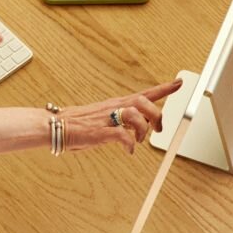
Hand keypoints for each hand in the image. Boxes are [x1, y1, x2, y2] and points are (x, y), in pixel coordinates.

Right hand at [59, 80, 183, 153]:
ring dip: (142, 130)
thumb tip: (134, 129)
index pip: (144, 93)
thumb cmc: (76, 124)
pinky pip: (122, 136)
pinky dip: (130, 144)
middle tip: (158, 129)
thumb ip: (120, 120)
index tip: (179, 83)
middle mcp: (112, 107)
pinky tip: (129, 150)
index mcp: (114, 103)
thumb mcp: (102, 118)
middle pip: (143, 101)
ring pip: (135, 115)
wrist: (54, 126)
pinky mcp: (99, 132)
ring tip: (139, 140)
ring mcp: (106, 118)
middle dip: (156, 115)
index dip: (164, 88)